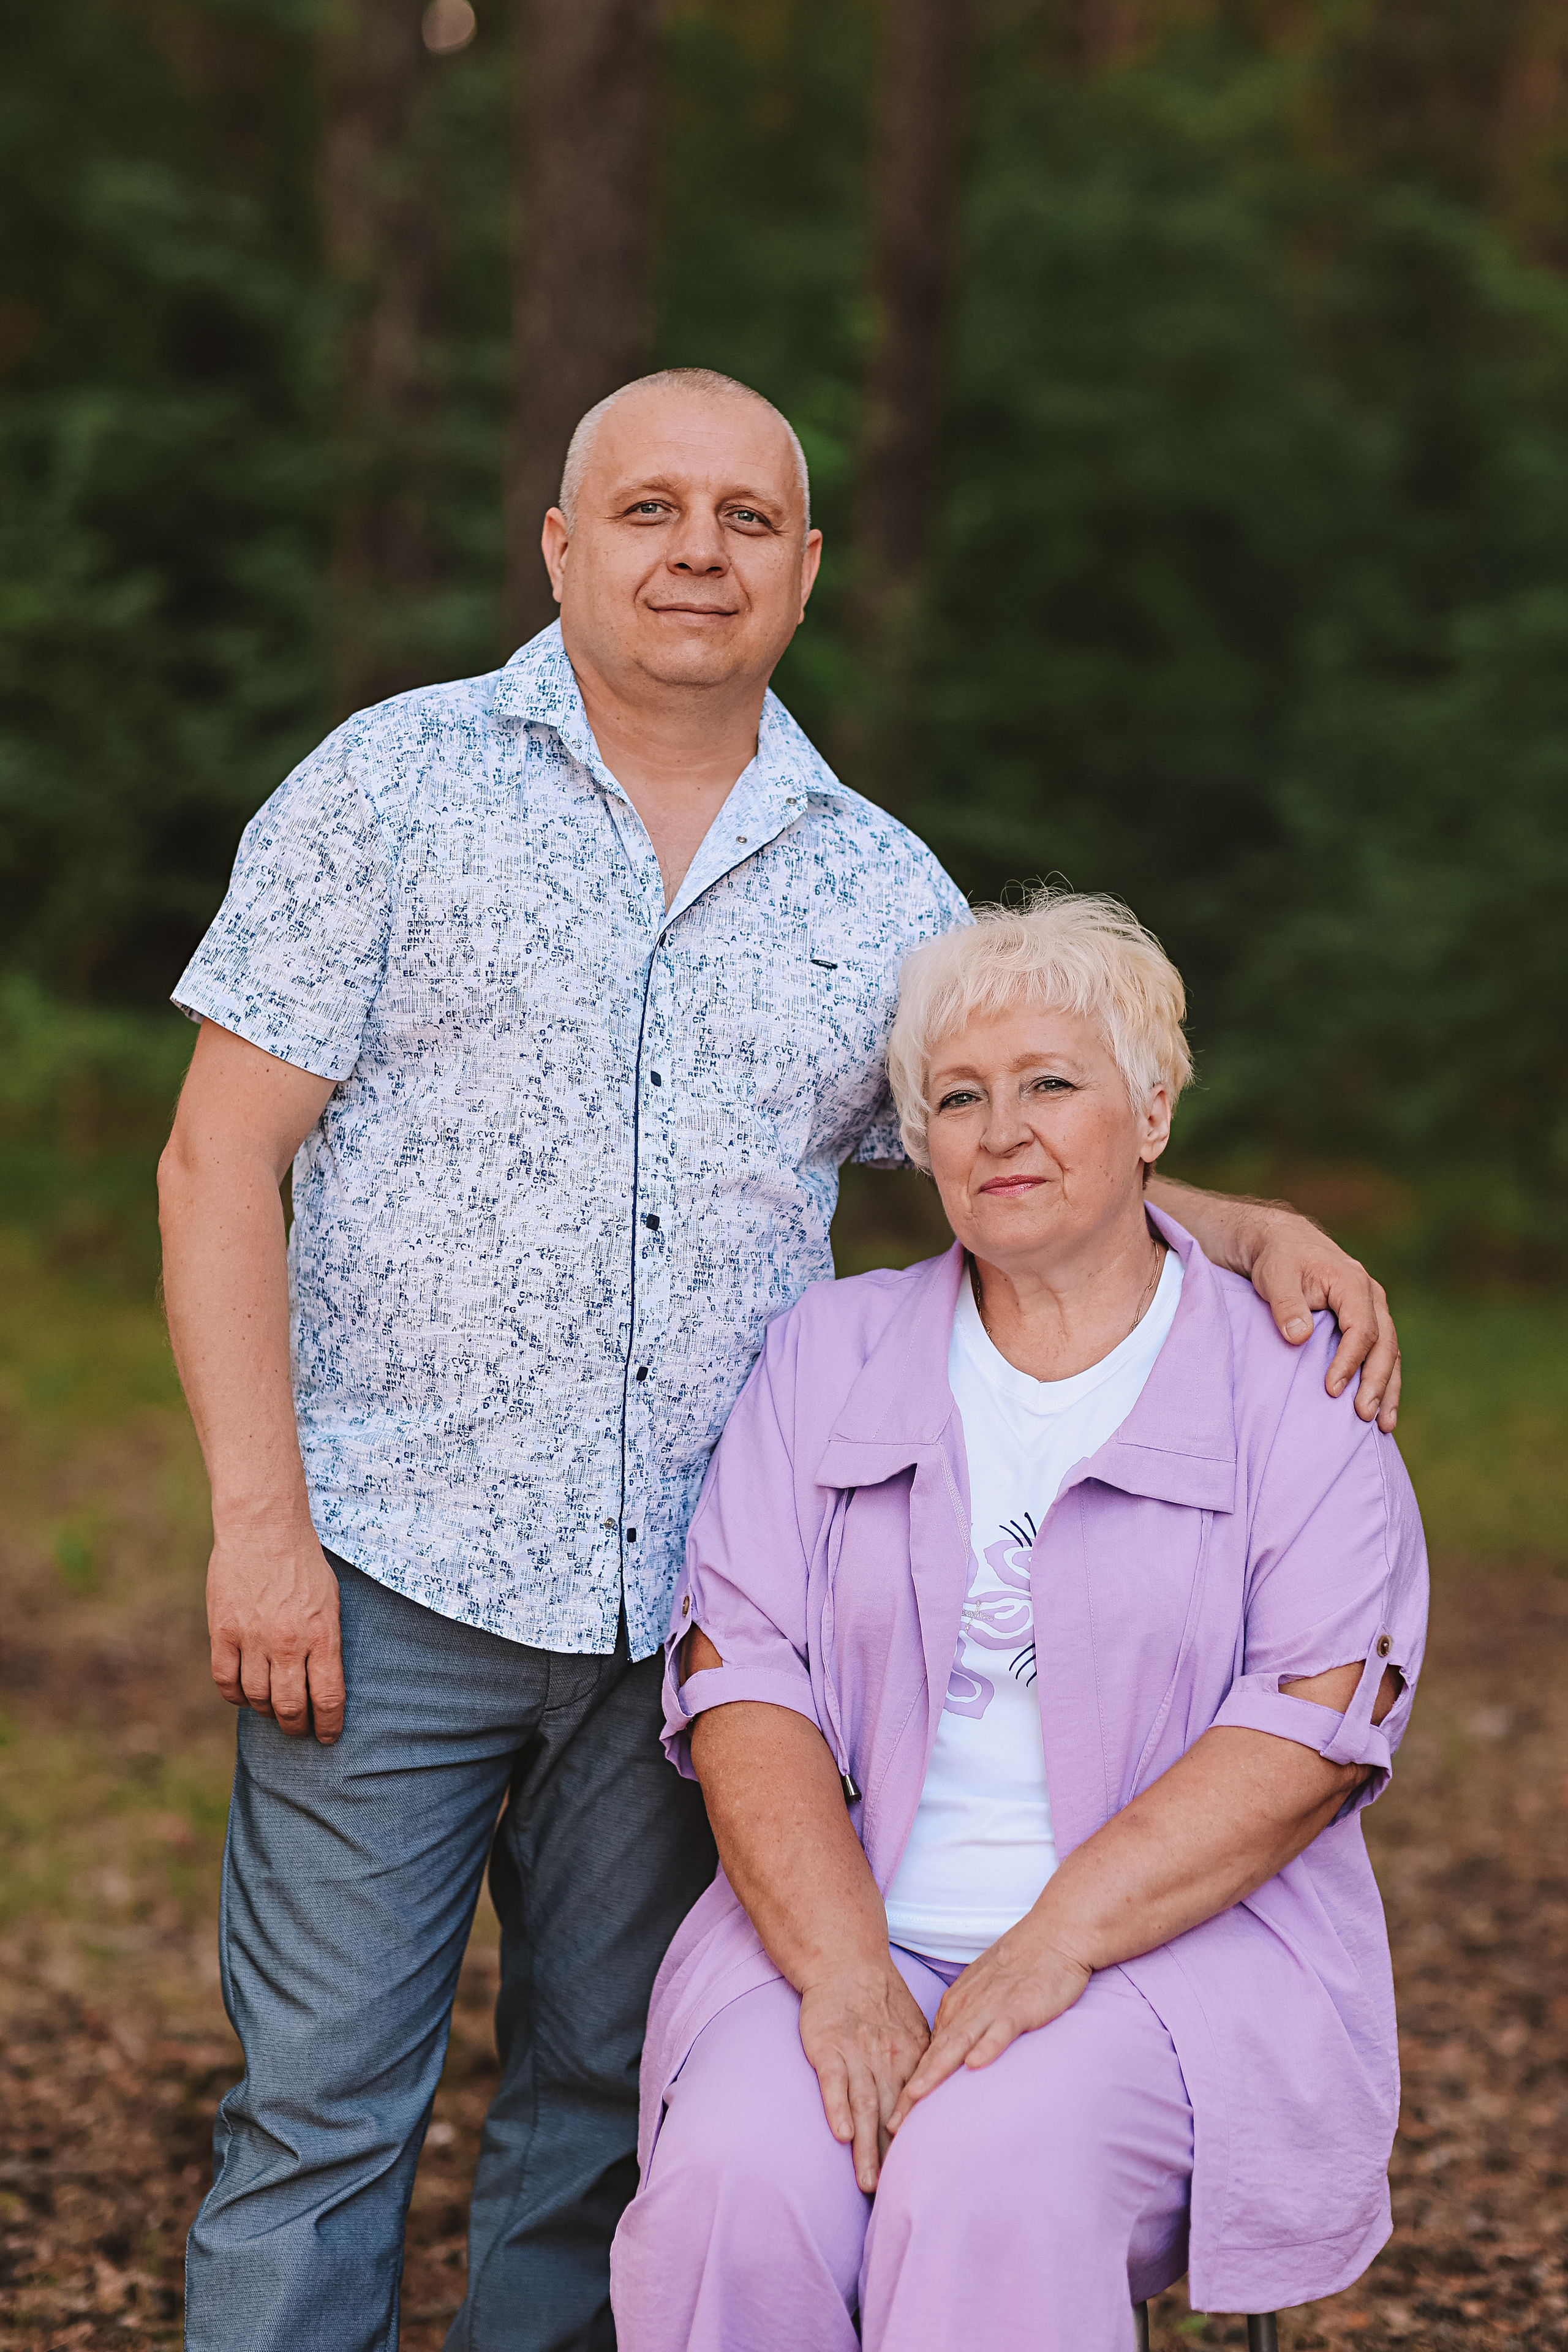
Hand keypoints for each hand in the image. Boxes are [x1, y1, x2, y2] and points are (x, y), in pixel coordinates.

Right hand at [207, 1520, 344, 1744]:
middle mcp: (287, 1643)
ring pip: (257, 1698)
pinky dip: (236, 1695)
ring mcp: (252, 1638)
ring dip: (267, 1712)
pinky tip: (245, 1695)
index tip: (328, 1736)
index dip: (328, 1725)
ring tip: (274, 1711)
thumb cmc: (303, 1564)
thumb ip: (325, 1643)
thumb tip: (320, 1682)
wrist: (264, 1528)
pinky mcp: (223, 1632)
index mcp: (321, 1635)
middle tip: (299, 1730)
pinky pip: (226, 1680)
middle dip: (297, 1726)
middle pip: (290, 1707)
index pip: (328, 1698)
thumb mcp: (330, 1602)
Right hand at [798, 1959, 931, 2191]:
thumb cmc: (881, 2004)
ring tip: (869, 2183)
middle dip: (894, 2160)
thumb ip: (924, 2071)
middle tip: (899, 2200)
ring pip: (863, 2107)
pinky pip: (832, 2081)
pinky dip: (836, 2107)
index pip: (918, 2110)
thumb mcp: (914, 2034)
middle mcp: (887, 2062)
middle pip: (891, 2118)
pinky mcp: (827, 2047)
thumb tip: (944, 2113)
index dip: (921, 2145)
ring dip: (866, 2146)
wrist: (846, 1962)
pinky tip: (839, 2133)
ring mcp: (856, 2055)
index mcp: (911, 2061)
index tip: (927, 2182)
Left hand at [886, 1919, 1089, 2133]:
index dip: (910, 2087)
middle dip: (912, 2091)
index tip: (893, 2120)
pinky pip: (1002, 2029)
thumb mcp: (982, 1995)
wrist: (1055, 1934)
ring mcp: (992, 2007)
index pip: (928, 2054)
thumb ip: (965, 2023)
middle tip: (892, 2125)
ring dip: (936, 2072)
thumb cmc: (1021, 1967)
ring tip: (916, 2098)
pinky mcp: (1021, 2006)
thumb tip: (950, 2057)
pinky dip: (988, 2046)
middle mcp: (967, 2008)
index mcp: (956, 2007)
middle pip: (935, 2055)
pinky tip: (975, 2065)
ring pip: (959, 2043)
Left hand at [1247, 1211, 1400, 1431]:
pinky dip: (1384, 1382)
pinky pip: (1382, 1355)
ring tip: (1384, 1426)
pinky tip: (1382, 1410)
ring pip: (1390, 1354)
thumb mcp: (1275, 1276)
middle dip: (1377, 1383)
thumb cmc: (1278, 1259)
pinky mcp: (1367, 1323)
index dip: (1350, 1361)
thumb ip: (1286, 1305)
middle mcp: (1371, 1297)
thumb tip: (1299, 1337)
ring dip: (1388, 1389)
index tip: (1333, 1389)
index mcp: (1352, 1283)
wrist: (1283, 1243)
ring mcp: (1373, 1310)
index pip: (1361, 1329)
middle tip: (1363, 1416)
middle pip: (1384, 1345)